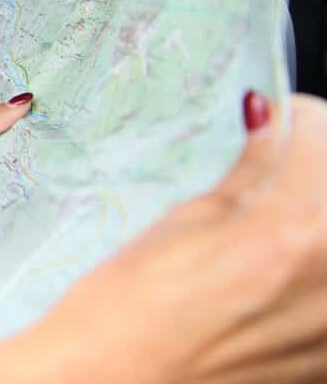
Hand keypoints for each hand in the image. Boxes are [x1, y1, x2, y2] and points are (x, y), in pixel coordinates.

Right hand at [2, 92, 326, 383]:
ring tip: (259, 252)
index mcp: (296, 229)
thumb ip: (249, 172)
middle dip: (304, 176)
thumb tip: (272, 119)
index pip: (320, 129)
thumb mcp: (181, 223)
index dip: (285, 123)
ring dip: (305, 229)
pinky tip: (269, 295)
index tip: (266, 131)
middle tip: (262, 187)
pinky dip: (307, 284)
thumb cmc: (125, 312)